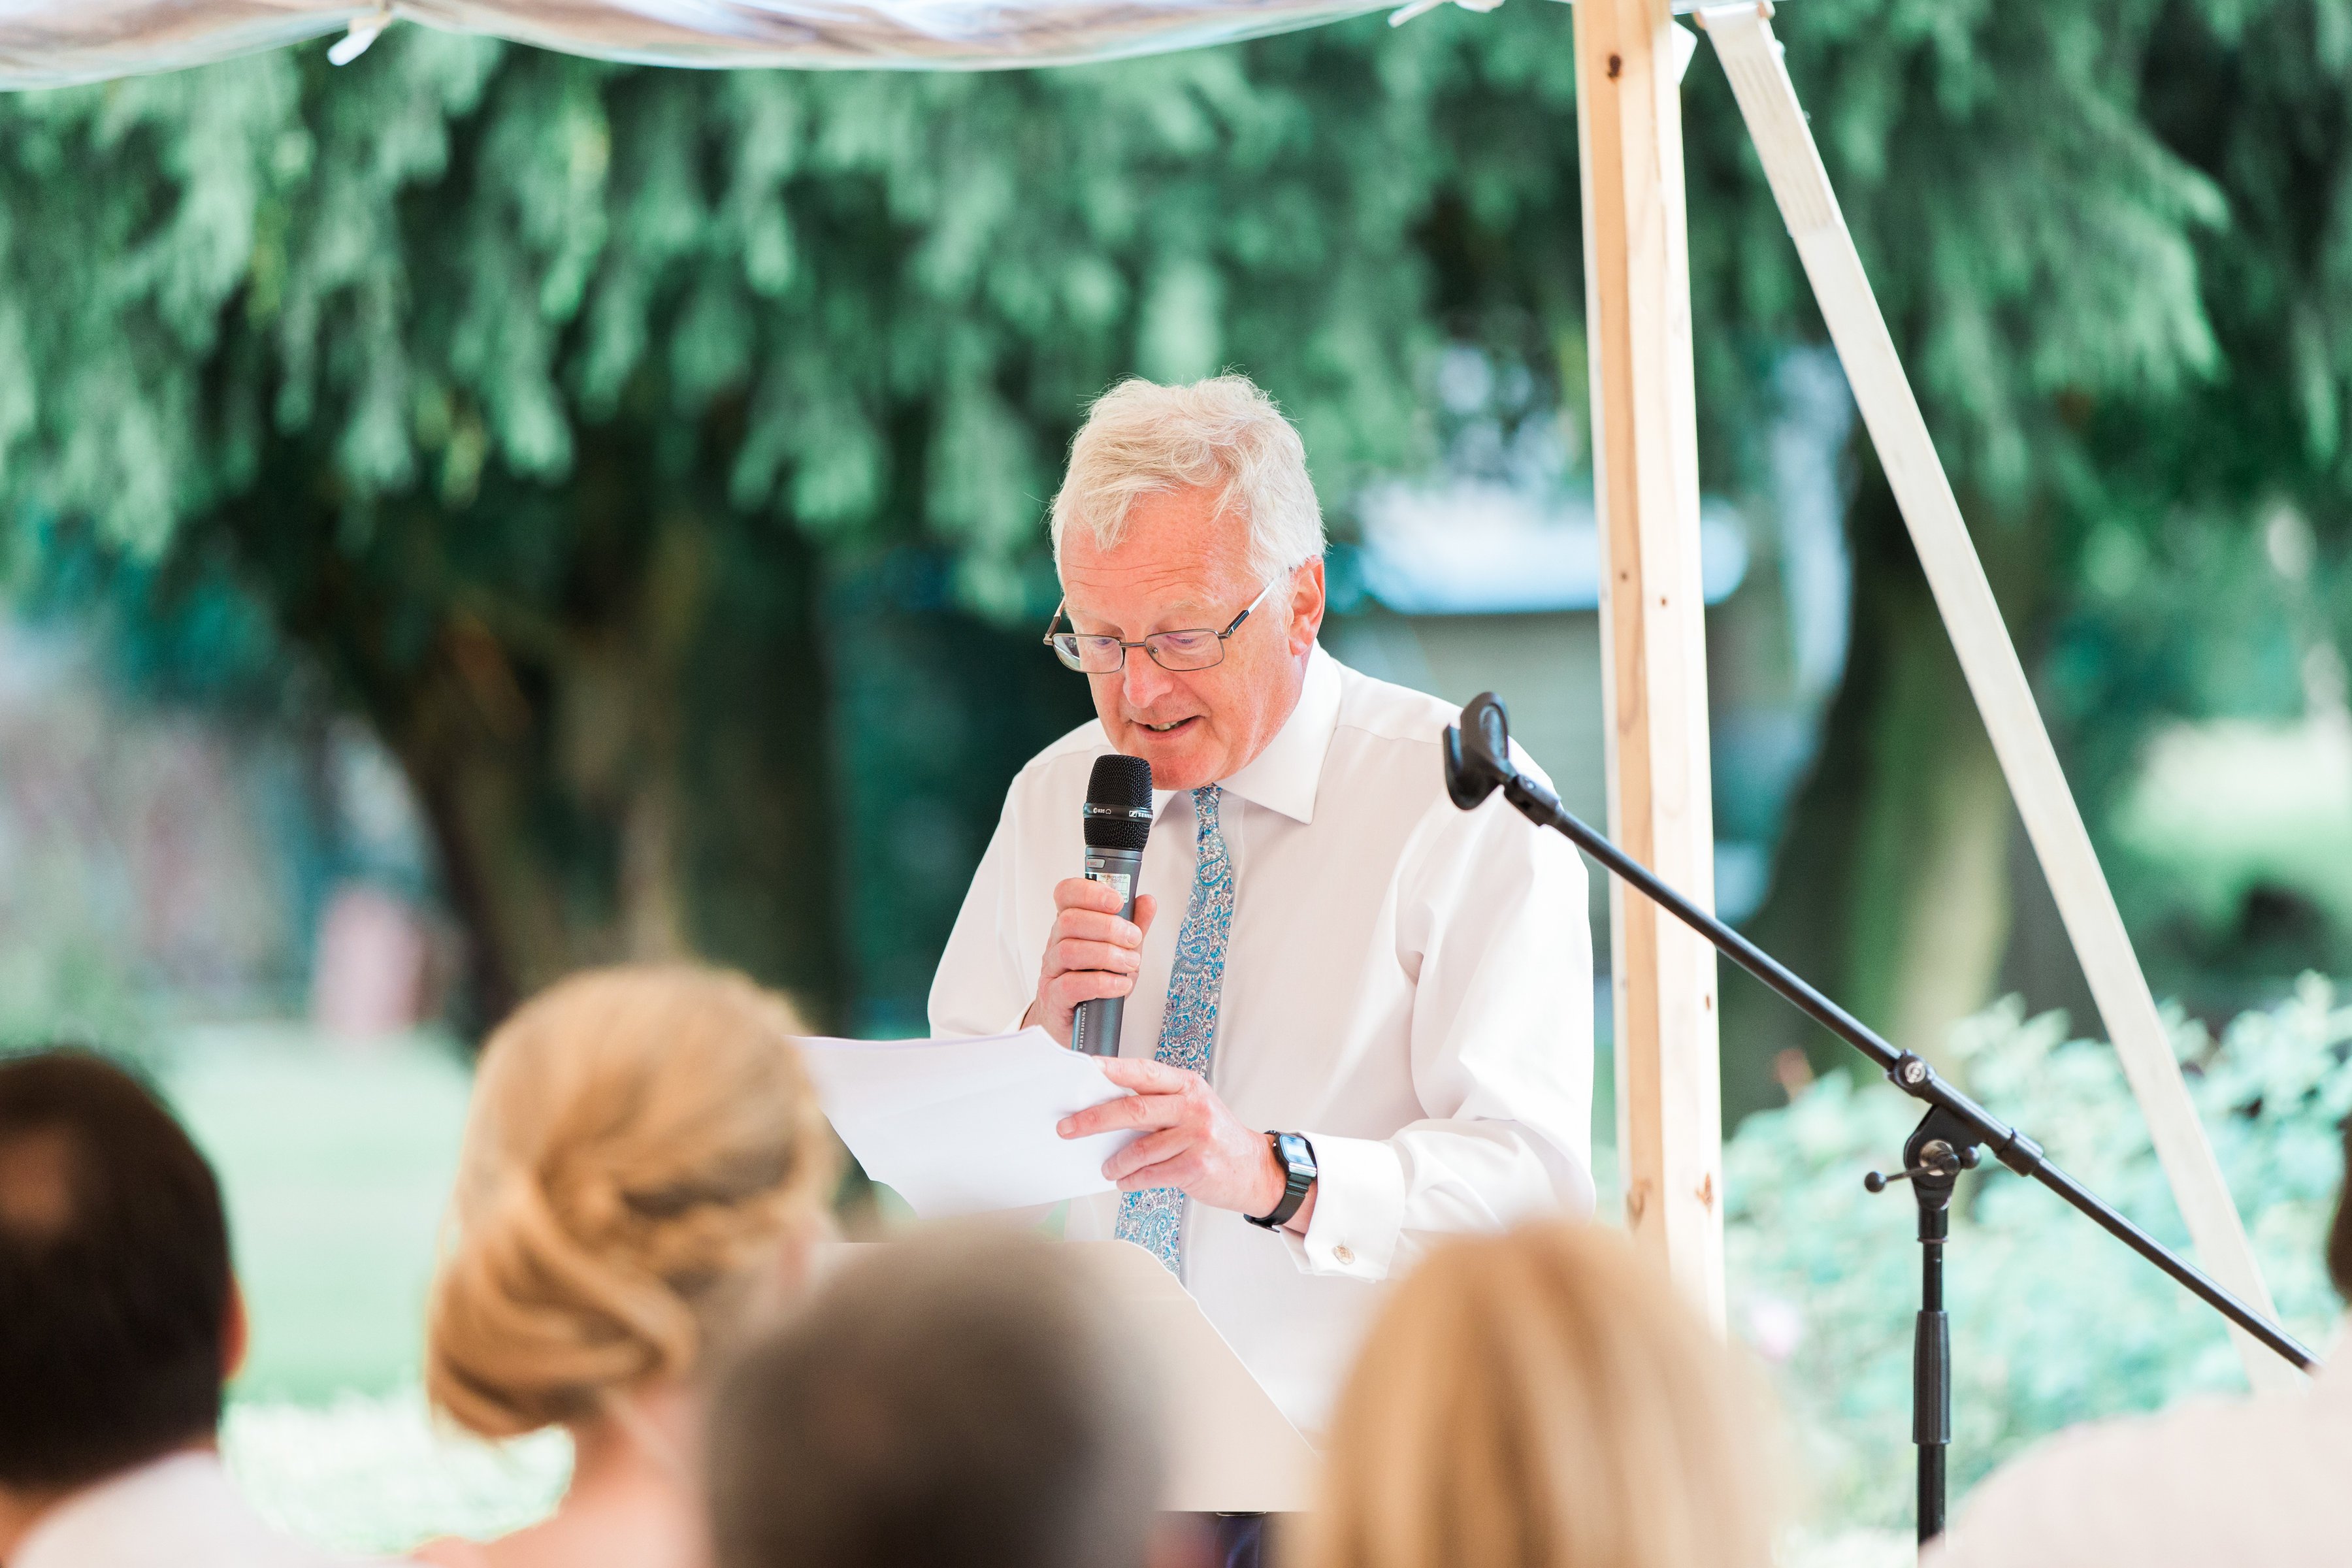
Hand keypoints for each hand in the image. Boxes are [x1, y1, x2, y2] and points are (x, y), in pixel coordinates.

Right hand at [1026, 878, 1158, 1046]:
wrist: (1074, 1024)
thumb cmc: (1094, 983)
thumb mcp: (1120, 950)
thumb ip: (1133, 926)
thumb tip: (1147, 901)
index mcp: (1071, 926)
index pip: (1066, 894)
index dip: (1090, 891)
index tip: (1117, 901)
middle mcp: (1056, 944)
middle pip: (1070, 921)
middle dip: (1108, 927)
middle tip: (1133, 939)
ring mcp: (1052, 971)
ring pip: (1069, 950)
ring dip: (1108, 955)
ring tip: (1130, 964)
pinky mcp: (1055, 998)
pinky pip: (1072, 985)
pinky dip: (1102, 983)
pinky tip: (1121, 984)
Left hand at [1058, 1058, 1291, 1218]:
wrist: (1255, 1169)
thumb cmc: (1217, 1138)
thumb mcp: (1192, 1108)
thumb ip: (1157, 1104)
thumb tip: (1106, 1109)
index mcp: (1188, 1086)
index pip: (1143, 1071)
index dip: (1111, 1069)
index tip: (1083, 1070)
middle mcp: (1193, 1106)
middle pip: (1133, 1109)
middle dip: (1093, 1119)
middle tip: (1068, 1127)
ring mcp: (1196, 1137)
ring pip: (1139, 1149)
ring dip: (1115, 1162)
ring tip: (1107, 1167)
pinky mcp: (1196, 1166)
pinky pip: (1151, 1174)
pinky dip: (1132, 1179)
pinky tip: (1126, 1181)